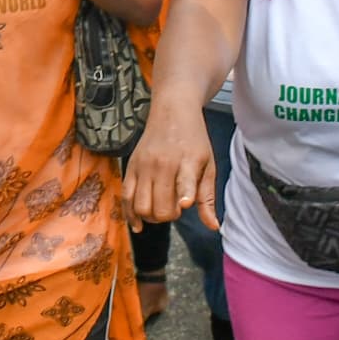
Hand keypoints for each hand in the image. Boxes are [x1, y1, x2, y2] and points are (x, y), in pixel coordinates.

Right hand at [120, 104, 217, 230]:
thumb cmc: (194, 141)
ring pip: (140, 205)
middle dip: (168, 216)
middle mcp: (163, 164)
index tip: (184, 203)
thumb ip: (207, 198)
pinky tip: (138, 224)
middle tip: (175, 209)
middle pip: (159, 206)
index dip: (185, 194)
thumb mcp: (208, 165)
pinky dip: (130, 214)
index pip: (184, 181)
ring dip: (150, 216)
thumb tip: (213, 227)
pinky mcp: (130, 167)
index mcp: (187, 162)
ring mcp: (143, 166)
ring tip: (160, 208)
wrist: (172, 112)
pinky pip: (125, 197)